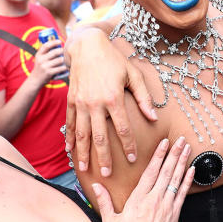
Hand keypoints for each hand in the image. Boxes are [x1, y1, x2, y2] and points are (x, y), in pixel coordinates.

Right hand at [30, 38, 66, 85]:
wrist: (35, 80)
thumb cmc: (41, 67)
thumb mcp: (40, 59)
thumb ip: (46, 53)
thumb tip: (58, 45)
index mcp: (39, 55)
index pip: (46, 46)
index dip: (53, 42)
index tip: (60, 41)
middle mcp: (41, 60)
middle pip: (55, 52)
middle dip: (62, 51)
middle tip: (66, 51)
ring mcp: (45, 66)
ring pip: (59, 60)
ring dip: (65, 59)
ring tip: (67, 59)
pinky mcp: (49, 72)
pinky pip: (60, 68)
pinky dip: (65, 67)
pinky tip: (67, 67)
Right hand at [64, 28, 156, 175]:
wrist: (87, 47)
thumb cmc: (114, 60)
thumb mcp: (133, 74)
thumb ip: (143, 98)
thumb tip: (153, 117)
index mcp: (114, 98)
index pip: (123, 128)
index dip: (128, 145)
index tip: (133, 159)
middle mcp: (95, 104)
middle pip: (100, 136)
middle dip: (103, 157)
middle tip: (106, 174)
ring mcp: (81, 103)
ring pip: (82, 133)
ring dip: (83, 153)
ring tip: (83, 169)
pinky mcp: (71, 101)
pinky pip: (69, 123)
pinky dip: (69, 138)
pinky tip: (69, 151)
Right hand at [92, 137, 194, 221]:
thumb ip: (103, 202)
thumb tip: (96, 185)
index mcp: (138, 199)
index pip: (150, 172)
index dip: (158, 155)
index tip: (164, 142)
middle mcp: (154, 200)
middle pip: (166, 171)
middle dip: (174, 153)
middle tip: (180, 139)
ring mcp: (166, 207)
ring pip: (176, 179)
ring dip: (182, 162)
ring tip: (187, 148)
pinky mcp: (174, 215)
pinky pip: (182, 193)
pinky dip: (187, 180)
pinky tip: (191, 169)